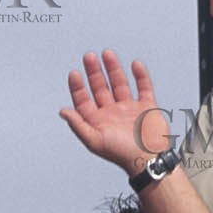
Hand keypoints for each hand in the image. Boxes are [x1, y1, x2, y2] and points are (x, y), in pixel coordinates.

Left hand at [59, 51, 168, 175]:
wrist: (148, 158)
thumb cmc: (121, 154)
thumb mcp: (94, 140)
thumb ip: (78, 124)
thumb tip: (63, 111)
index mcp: (98, 121)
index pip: (84, 100)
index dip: (78, 87)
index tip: (74, 73)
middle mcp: (112, 113)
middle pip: (100, 88)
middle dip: (94, 72)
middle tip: (89, 56)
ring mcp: (130, 109)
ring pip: (120, 84)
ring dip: (113, 69)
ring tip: (107, 54)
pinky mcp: (147, 107)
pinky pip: (143, 87)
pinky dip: (140, 76)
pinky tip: (134, 64)